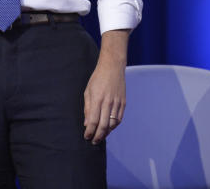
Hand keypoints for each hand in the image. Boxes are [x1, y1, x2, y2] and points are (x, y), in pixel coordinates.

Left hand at [83, 29, 128, 143]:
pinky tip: (109, 128)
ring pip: (112, 124)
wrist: (113, 67)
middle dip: (98, 136)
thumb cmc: (97, 79)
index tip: (87, 137)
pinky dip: (114, 126)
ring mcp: (117, 103)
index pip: (93, 121)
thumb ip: (87, 108)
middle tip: (94, 141)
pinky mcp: (123, 103)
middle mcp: (108, 102)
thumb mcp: (88, 91)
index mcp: (97, 99)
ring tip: (101, 136)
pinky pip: (119, 118)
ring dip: (106, 133)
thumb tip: (87, 124)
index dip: (90, 132)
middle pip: (103, 125)